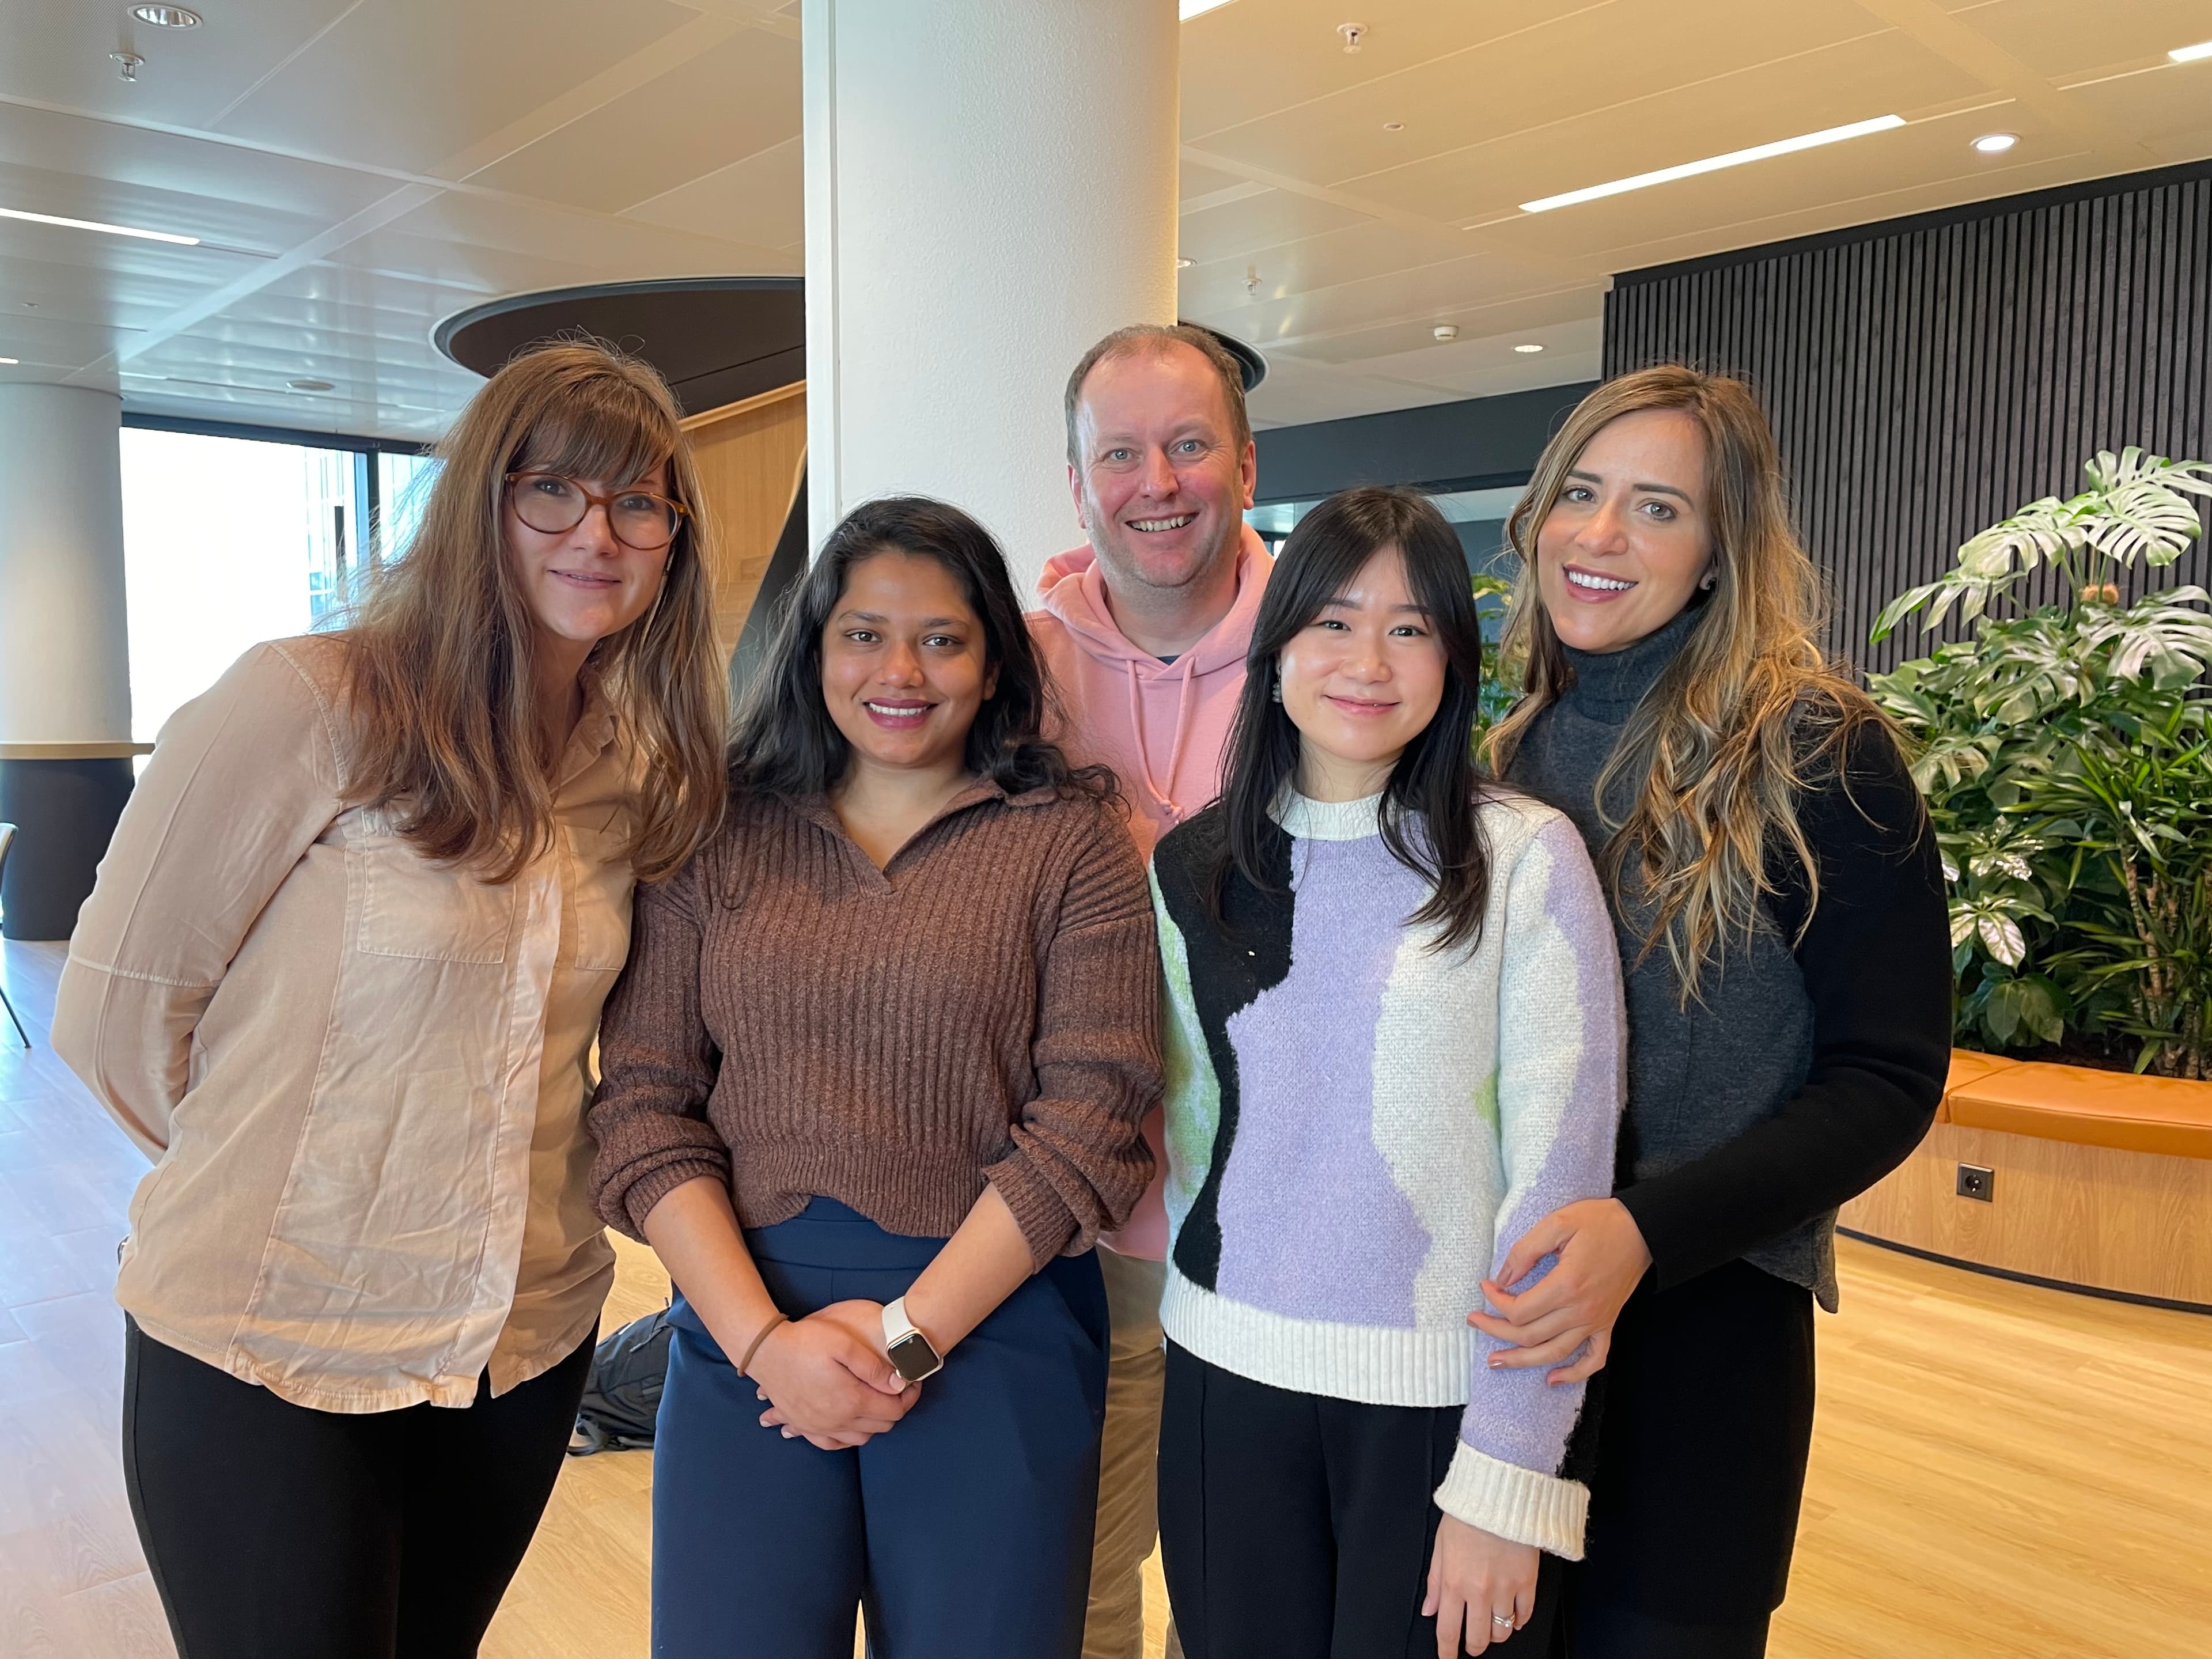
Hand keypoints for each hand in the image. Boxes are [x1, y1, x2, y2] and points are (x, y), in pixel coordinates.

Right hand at [745, 1300, 916, 1449]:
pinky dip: (846, 1438)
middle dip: (896, 1409)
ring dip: (874, 1424)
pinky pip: (832, 1444)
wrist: (766, 1352)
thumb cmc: (805, 1342)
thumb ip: (873, 1366)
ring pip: (860, 1438)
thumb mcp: (843, 1343)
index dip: (910, 1396)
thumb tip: (898, 1384)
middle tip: (899, 1388)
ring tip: (878, 1402)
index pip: (894, 1410)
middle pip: (881, 1426)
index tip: (913, 1381)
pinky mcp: (804, 1426)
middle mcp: (837, 1420)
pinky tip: (849, 1426)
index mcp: (851, 1400)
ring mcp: (819, 1427)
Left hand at [1424, 1514, 1536, 1654]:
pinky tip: (1512, 1616)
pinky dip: (1518, 1621)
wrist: (1499, 1494)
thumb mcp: (1441, 1546)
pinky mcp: (1528, 1582)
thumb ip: (1436, 1582)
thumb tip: (1429, 1609)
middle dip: (1473, 1646)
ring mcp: (1506, 1589)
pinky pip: (1525, 1614)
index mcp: (1455, 1583)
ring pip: (1503, 1631)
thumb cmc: (1467, 1514)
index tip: (1448, 1658)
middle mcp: (1480, 1591)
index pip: (1449, 1631)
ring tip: (1491, 1627)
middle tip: (1471, 1643)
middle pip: (1479, 1639)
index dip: (1447, 1652)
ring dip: (1496, 1634)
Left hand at [1467, 1198, 1649, 1385]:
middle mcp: (1581, 1310)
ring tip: (1497, 1361)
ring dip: (1522, 1361)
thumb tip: (1503, 1277)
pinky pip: (1593, 1360)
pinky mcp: (1607, 1324)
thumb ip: (1526, 1250)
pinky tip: (1552, 1378)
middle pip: (1530, 1336)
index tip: (1486, 1286)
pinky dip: (1573, 1374)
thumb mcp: (1557, 1222)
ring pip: (1553, 1353)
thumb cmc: (1601, 1222)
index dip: (1496, 1302)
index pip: (1520, 1310)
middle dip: (1497, 1331)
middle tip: (1475, 1321)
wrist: (1643, 1230)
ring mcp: (1596, 1321)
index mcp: (1566, 1285)